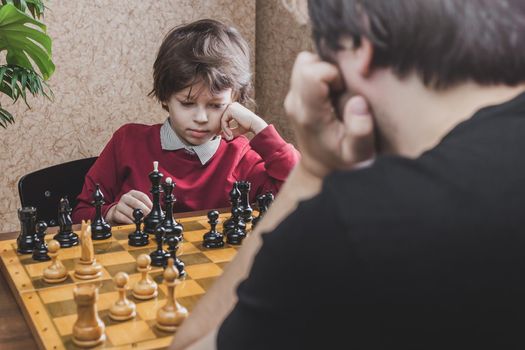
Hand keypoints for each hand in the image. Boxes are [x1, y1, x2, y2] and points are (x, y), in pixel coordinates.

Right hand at [105, 190, 152, 223]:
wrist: (117, 213)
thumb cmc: (131, 208)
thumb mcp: (138, 204)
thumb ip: (146, 206)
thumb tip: (155, 211)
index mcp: (133, 193)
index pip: (142, 196)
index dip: (149, 203)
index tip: (153, 210)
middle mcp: (125, 197)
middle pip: (136, 203)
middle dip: (144, 211)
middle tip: (149, 217)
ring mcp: (119, 205)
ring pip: (130, 211)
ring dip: (137, 217)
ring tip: (142, 221)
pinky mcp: (115, 213)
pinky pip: (123, 217)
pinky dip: (129, 221)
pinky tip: (134, 223)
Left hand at [220, 102, 267, 139]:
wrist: (255, 124)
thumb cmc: (248, 126)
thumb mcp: (237, 129)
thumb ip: (229, 130)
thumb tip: (220, 134)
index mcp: (234, 108)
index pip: (225, 118)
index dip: (225, 128)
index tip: (227, 136)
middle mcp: (232, 105)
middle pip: (223, 118)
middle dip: (224, 129)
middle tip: (228, 138)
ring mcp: (231, 106)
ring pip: (222, 120)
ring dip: (225, 130)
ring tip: (231, 136)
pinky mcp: (230, 109)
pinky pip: (223, 120)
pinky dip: (226, 128)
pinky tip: (231, 133)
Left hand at [284, 51, 374, 177]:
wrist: (320, 168)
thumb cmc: (342, 161)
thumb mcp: (358, 154)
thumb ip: (361, 131)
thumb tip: (358, 103)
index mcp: (308, 114)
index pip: (311, 73)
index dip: (334, 73)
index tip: (346, 90)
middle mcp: (295, 102)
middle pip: (305, 62)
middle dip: (330, 67)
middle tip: (344, 89)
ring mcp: (293, 97)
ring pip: (306, 62)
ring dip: (326, 71)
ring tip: (340, 92)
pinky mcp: (296, 94)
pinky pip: (308, 70)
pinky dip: (324, 75)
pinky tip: (334, 94)